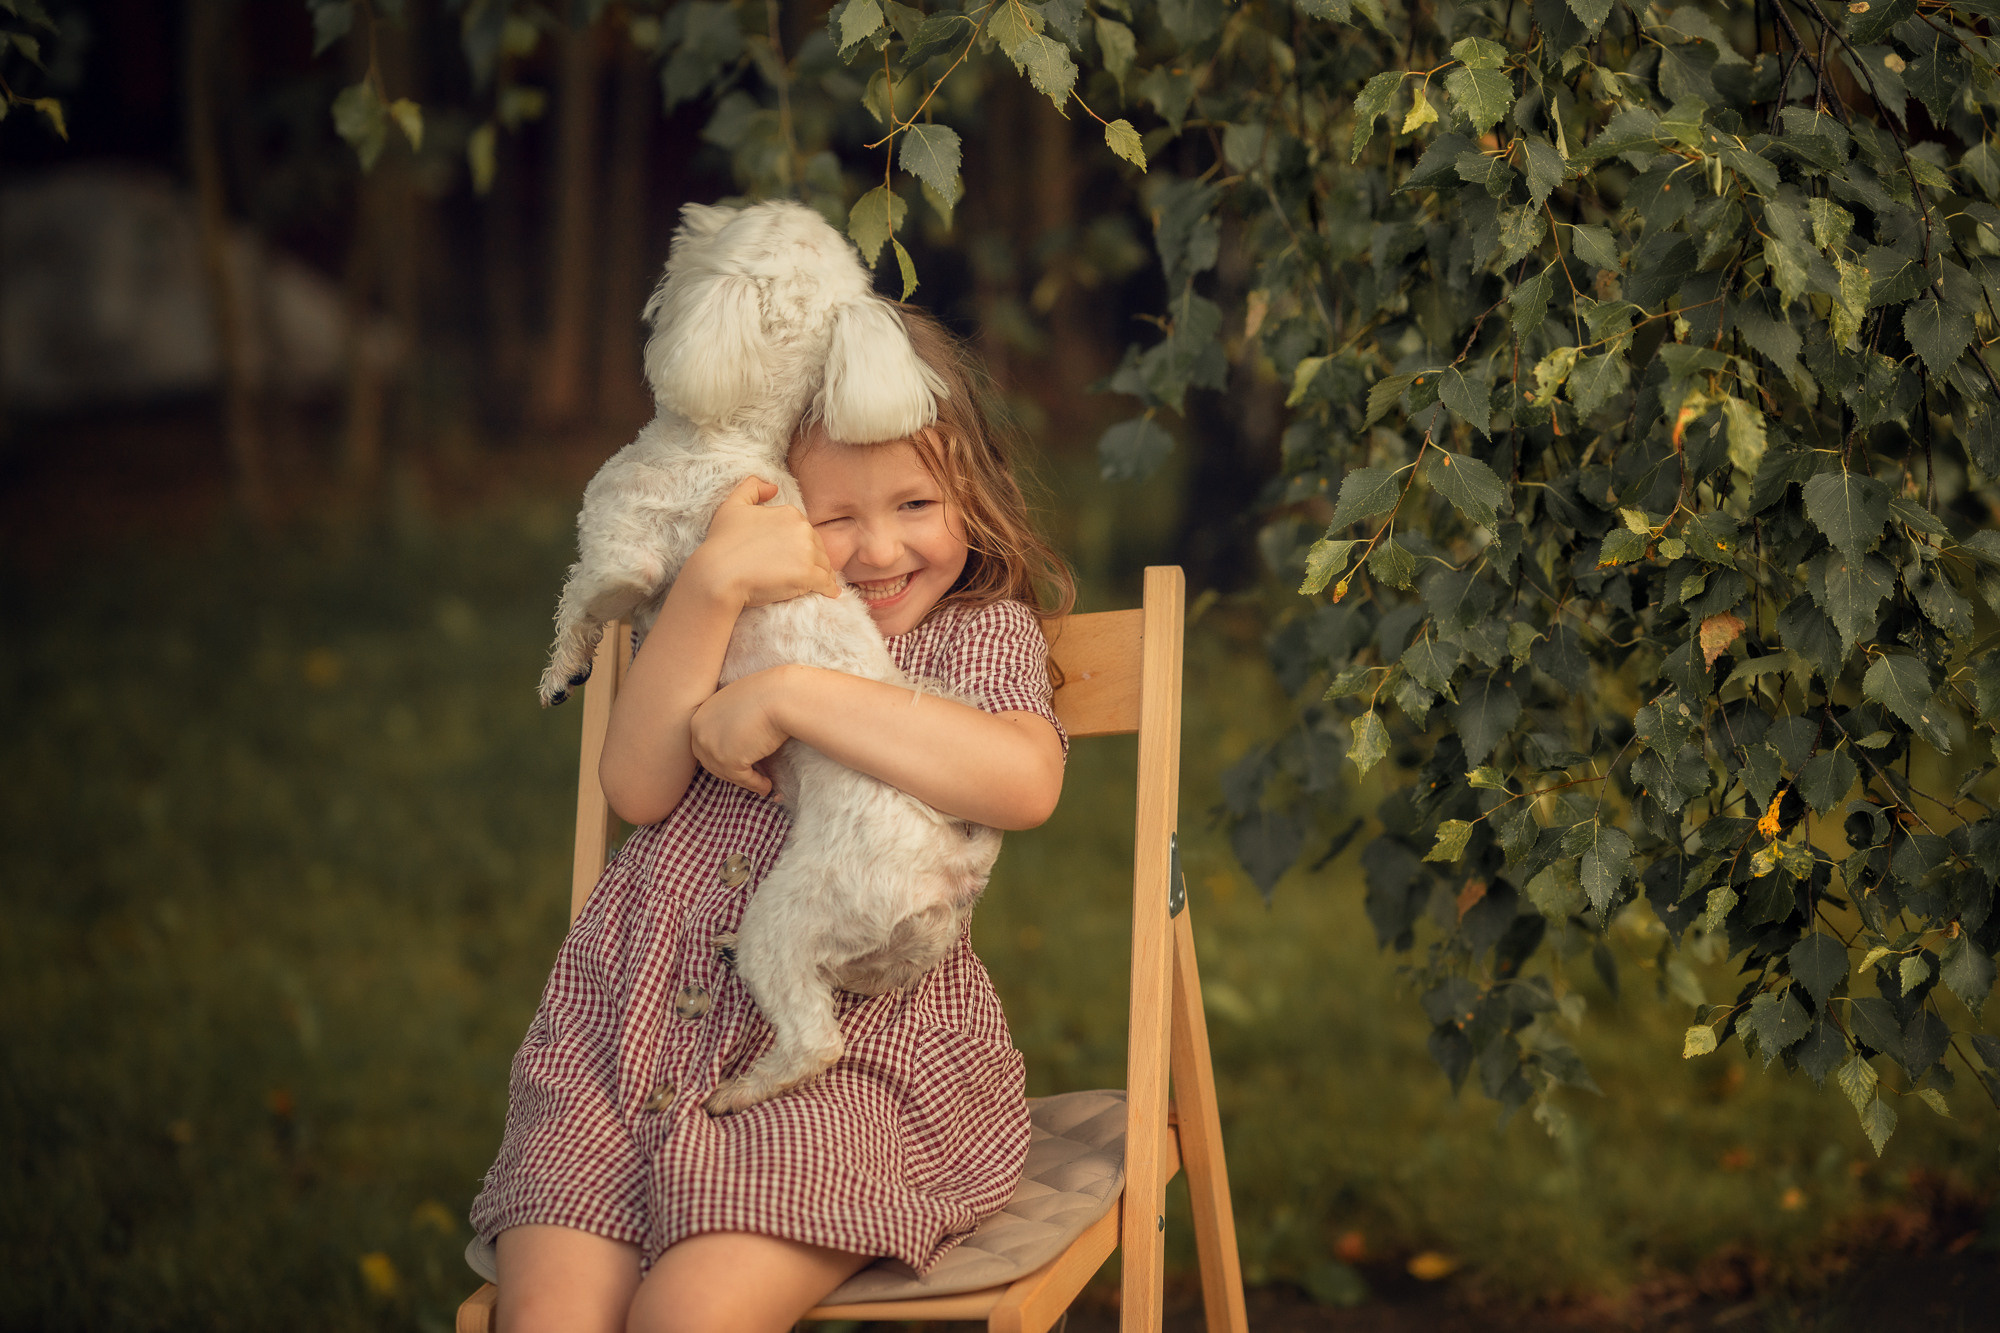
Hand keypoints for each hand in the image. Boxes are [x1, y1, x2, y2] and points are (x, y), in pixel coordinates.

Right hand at [688, 478, 838, 610]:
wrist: (718, 573)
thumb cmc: (722, 542)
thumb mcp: (732, 505)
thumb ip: (752, 488)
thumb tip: (773, 487)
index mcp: (790, 513)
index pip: (805, 531)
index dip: (800, 545)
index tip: (793, 557)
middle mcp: (802, 529)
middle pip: (818, 547)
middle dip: (813, 559)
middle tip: (804, 574)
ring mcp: (806, 552)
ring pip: (824, 565)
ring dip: (822, 574)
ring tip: (817, 585)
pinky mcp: (807, 575)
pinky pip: (827, 583)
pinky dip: (829, 589)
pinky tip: (829, 594)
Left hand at [689, 668, 792, 796]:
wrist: (781, 695)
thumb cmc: (768, 693)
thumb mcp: (738, 704)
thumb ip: (730, 720)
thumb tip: (738, 740)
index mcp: (701, 715)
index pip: (704, 743)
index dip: (720, 755)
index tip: (737, 761)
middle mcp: (700, 731)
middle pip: (710, 761)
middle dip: (728, 770)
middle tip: (747, 776)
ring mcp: (712, 746)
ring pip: (726, 772)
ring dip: (744, 779)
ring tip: (762, 783)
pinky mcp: (728, 760)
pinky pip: (743, 778)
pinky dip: (756, 784)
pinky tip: (767, 786)